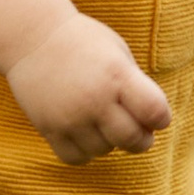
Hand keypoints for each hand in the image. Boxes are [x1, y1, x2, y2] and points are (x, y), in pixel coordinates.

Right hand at [6, 13, 172, 165]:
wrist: (31, 37)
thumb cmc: (82, 41)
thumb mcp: (117, 51)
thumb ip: (135, 85)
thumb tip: (151, 123)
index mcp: (117, 75)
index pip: (155, 112)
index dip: (161, 118)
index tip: (155, 115)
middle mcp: (95, 99)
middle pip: (133, 139)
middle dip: (142, 138)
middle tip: (137, 129)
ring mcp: (70, 117)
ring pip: (104, 150)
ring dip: (109, 141)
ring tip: (102, 121)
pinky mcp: (49, 128)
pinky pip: (76, 157)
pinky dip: (84, 151)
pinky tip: (83, 132)